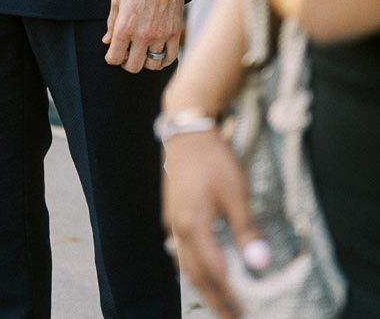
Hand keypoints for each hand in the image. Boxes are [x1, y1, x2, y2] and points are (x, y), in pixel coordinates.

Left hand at [103, 0, 183, 71]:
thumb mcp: (117, 0)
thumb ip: (111, 23)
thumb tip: (107, 41)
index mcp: (125, 27)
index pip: (115, 57)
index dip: (111, 58)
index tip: (113, 54)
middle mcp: (142, 35)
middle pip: (134, 66)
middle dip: (127, 63)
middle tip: (127, 55)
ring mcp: (160, 35)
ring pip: (153, 64)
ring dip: (145, 62)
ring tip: (142, 53)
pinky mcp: (174, 33)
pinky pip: (171, 57)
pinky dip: (164, 61)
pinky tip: (158, 56)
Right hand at [163, 130, 268, 318]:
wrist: (187, 130)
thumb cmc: (213, 158)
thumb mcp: (236, 192)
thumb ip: (246, 230)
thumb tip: (259, 263)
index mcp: (193, 225)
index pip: (214, 272)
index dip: (229, 295)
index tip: (243, 312)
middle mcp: (178, 228)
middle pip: (195, 274)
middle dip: (213, 299)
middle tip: (229, 318)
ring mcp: (172, 220)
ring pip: (184, 264)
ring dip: (201, 286)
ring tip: (217, 301)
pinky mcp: (172, 212)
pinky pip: (180, 250)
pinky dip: (192, 267)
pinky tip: (202, 269)